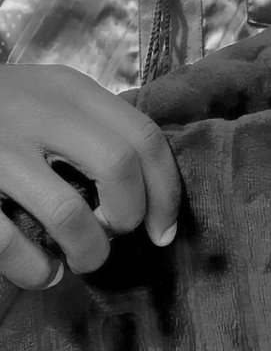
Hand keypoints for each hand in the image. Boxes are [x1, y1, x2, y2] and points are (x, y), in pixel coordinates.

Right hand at [0, 63, 180, 288]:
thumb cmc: (8, 104)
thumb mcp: (55, 96)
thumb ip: (96, 127)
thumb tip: (147, 192)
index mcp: (72, 90)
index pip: (144, 135)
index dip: (165, 190)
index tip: (163, 229)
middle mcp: (42, 112)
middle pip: (119, 166)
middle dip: (128, 216)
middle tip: (115, 232)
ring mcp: (3, 148)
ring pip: (69, 213)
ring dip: (87, 250)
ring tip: (82, 257)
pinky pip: (9, 243)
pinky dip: (34, 269)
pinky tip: (41, 269)